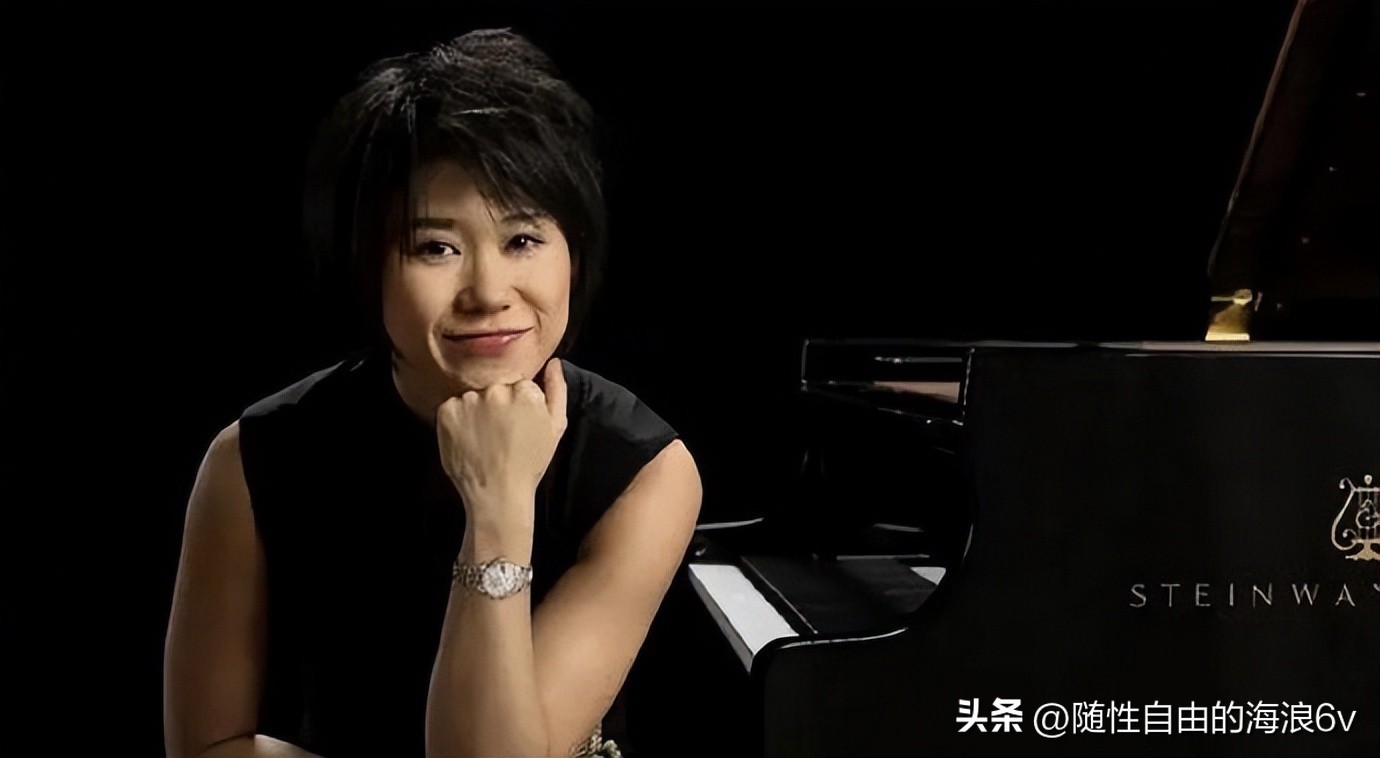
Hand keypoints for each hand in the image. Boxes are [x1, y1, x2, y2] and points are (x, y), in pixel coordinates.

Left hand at [436, 358, 567, 524]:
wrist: (498, 493)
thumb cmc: (530, 462)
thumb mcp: (556, 427)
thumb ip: (557, 390)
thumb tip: (553, 362)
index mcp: (525, 389)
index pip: (519, 383)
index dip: (518, 404)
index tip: (518, 424)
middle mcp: (496, 389)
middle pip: (495, 386)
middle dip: (496, 404)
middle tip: (499, 433)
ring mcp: (469, 399)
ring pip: (473, 395)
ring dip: (476, 410)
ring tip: (483, 438)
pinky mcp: (446, 411)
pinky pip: (452, 406)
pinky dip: (457, 419)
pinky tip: (467, 439)